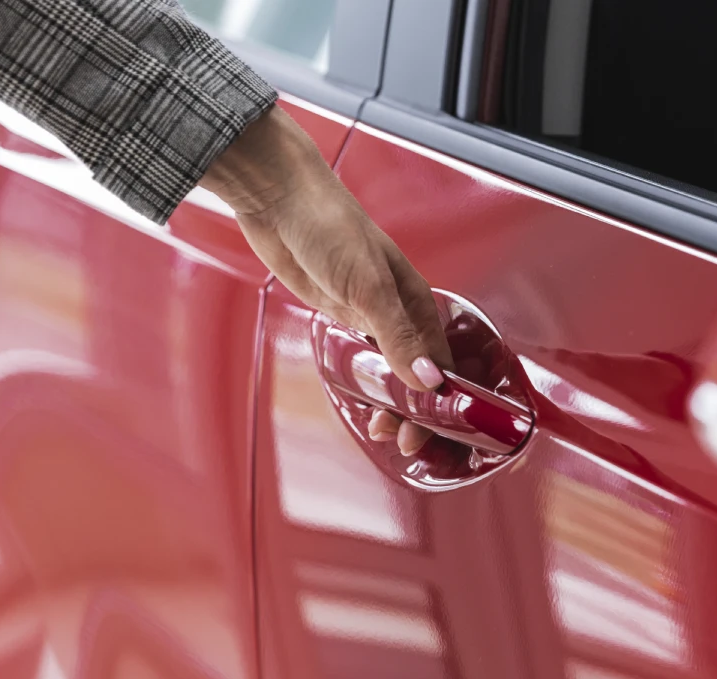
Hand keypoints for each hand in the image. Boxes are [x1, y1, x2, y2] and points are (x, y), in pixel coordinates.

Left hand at [200, 106, 448, 455]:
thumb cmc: (328, 225)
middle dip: (415, 411)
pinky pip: (362, 357)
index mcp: (415, 302)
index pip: (440, 365)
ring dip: (391, 401)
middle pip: (418, 373)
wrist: (277, 197)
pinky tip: (363, 399)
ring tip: (380, 430)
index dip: (439, 405)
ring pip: (391, 368)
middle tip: (401, 443)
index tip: (428, 437)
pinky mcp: (339, 313)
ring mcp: (367, 313)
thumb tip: (429, 382)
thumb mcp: (368, 286)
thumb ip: (397, 337)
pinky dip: (366, 382)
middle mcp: (397, 311)